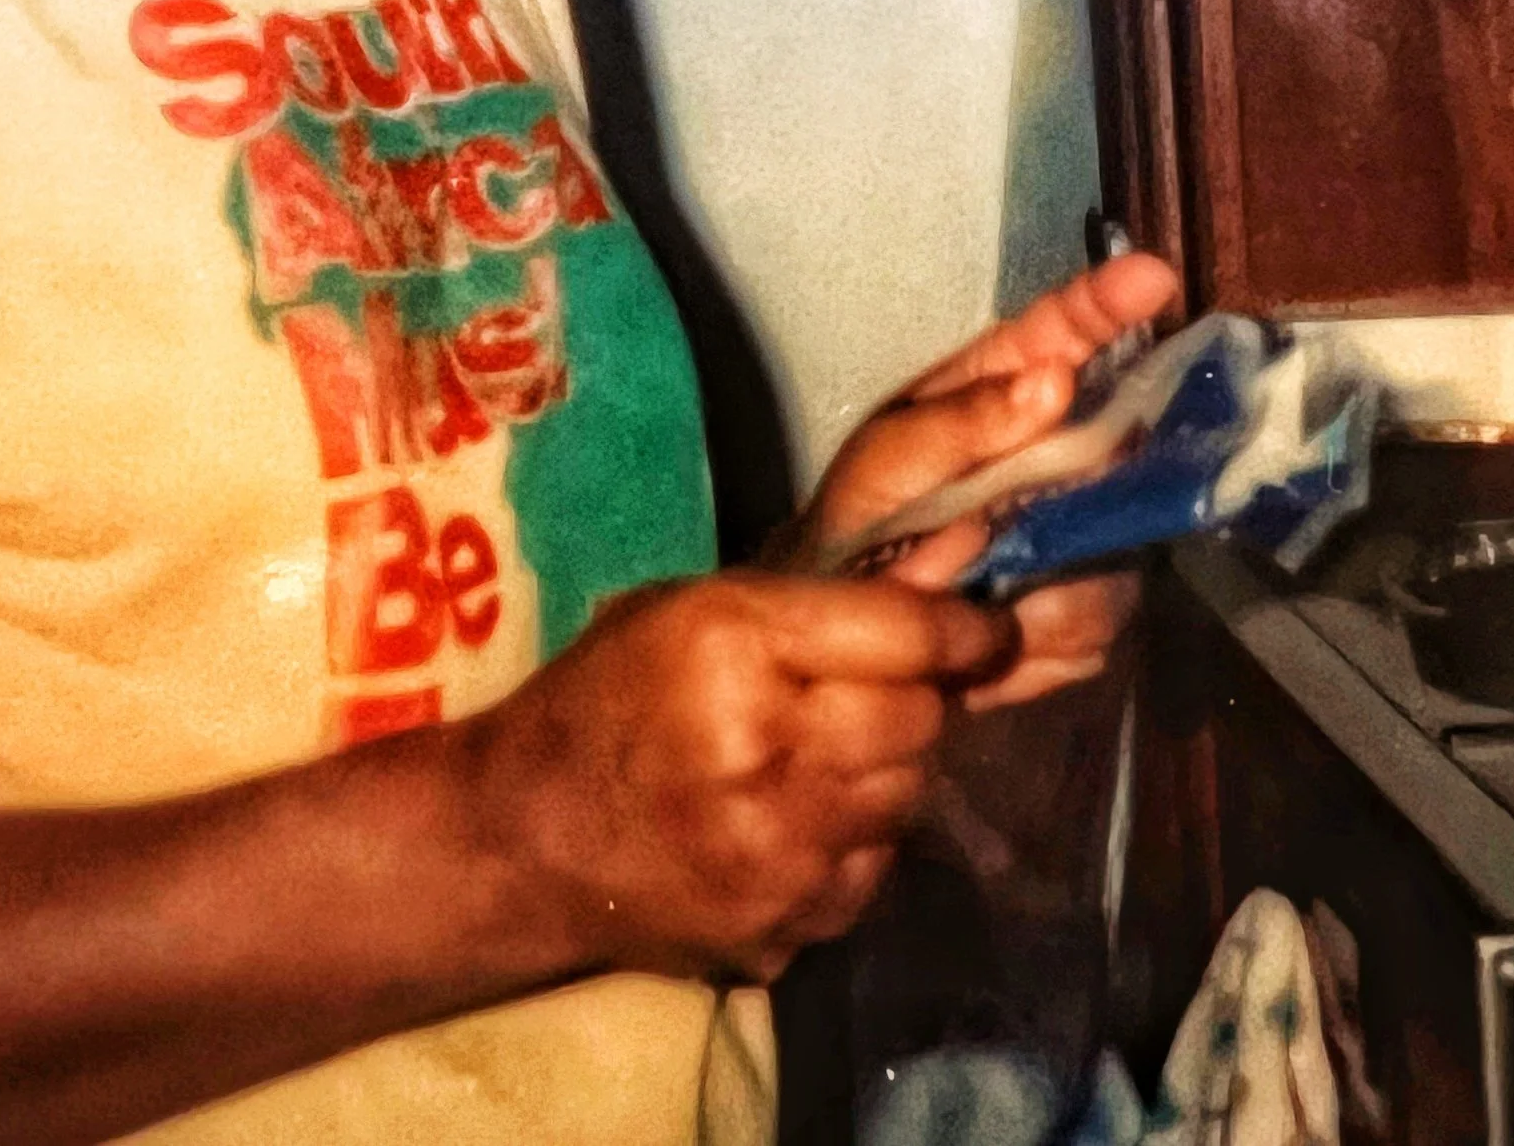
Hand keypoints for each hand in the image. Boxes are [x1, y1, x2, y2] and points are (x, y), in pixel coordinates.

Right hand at [472, 571, 1013, 983]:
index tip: (991, 632)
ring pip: (907, 795)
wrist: (522, 841)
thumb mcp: (692, 608)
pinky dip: (854, 841)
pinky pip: (873, 869)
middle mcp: (768, 751)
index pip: (905, 635)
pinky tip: (795, 822)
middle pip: (920, 720)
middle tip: (876, 692)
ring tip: (823, 755)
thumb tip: (950, 585)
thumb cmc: (608, 697)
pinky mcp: (787, 928)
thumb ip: (815, 602)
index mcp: (735, 647)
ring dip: (885, 770)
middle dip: (917, 699)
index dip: (965, 631)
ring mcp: (780, 854)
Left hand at [790, 253, 1181, 709]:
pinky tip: (990, 632)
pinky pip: (1100, 624)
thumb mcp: (887, 463)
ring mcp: (1083, 533)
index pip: (1064, 330)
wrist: (848, 641)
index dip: (1109, 302)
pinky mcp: (1087, 611)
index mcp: (1003, 391)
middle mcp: (1059, 453)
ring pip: (1122, 544)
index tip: (1154, 277)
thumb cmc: (856, 523)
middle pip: (1128, 437)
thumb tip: (1056, 378)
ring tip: (969, 588)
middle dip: (1110, 469)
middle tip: (1053, 497)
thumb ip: (962, 423)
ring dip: (1053, 574)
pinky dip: (1042, 634)